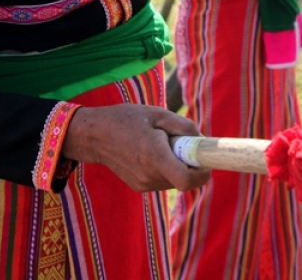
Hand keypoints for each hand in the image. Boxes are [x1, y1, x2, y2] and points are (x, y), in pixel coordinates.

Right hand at [62, 104, 211, 191]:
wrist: (95, 136)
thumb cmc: (127, 119)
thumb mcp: (159, 114)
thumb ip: (184, 128)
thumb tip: (202, 142)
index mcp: (154, 156)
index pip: (187, 180)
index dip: (202, 173)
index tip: (206, 160)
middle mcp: (149, 176)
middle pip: (185, 180)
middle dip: (192, 164)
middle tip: (184, 144)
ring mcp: (143, 184)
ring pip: (175, 181)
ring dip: (179, 166)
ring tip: (163, 145)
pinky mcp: (139, 187)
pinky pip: (164, 181)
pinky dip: (167, 169)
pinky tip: (153, 153)